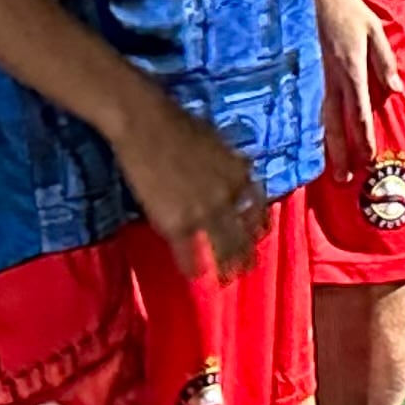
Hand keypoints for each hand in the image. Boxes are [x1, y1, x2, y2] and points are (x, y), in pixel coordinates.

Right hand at [116, 89, 263, 275]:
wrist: (146, 125)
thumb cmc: (179, 124)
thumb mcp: (219, 141)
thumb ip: (231, 163)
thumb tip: (241, 172)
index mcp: (240, 176)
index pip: (258, 210)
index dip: (258, 227)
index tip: (258, 236)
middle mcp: (228, 198)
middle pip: (243, 236)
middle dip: (245, 256)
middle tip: (247, 269)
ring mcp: (203, 214)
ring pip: (221, 250)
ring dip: (225, 269)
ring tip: (226, 280)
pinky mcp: (177, 224)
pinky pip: (188, 254)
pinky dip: (192, 267)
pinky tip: (194, 275)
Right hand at [310, 0, 401, 178]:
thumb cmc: (343, 7)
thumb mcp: (373, 28)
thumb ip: (384, 60)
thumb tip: (394, 88)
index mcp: (351, 71)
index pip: (359, 112)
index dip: (364, 138)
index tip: (369, 159)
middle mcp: (330, 80)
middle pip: (337, 125)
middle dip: (342, 153)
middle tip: (345, 179)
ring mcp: (312, 78)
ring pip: (319, 121)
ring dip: (326, 147)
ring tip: (329, 170)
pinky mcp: (300, 73)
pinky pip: (306, 106)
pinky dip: (309, 128)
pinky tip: (309, 142)